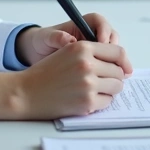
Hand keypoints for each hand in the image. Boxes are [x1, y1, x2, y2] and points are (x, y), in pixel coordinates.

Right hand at [0, 41, 130, 119]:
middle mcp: (87, 64)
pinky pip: (107, 102)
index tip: (123, 68)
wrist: (25, 92)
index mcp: (82, 47)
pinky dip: (101, 101)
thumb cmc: (45, 73)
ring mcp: (88, 84)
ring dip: (109, 89)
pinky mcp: (87, 102)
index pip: (117, 52)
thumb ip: (91, 53)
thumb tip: (119, 63)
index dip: (122, 61)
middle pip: (119, 71)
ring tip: (95, 89)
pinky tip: (87, 98)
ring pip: (116, 87)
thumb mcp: (67, 52)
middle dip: (114, 77)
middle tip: (104, 81)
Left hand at [15, 13, 130, 69]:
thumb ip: (56, 37)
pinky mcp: (97, 61)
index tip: (102, 42)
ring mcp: (96, 48)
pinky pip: (109, 65)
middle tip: (113, 62)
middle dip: (115, 51)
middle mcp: (92, 34)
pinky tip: (107, 82)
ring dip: (116, 63)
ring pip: (114, 53)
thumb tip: (69, 39)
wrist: (38, 55)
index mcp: (82, 23)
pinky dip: (111, 72)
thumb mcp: (46, 38)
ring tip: (112, 74)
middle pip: (112, 38)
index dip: (104, 31)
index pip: (99, 22)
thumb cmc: (43, 42)